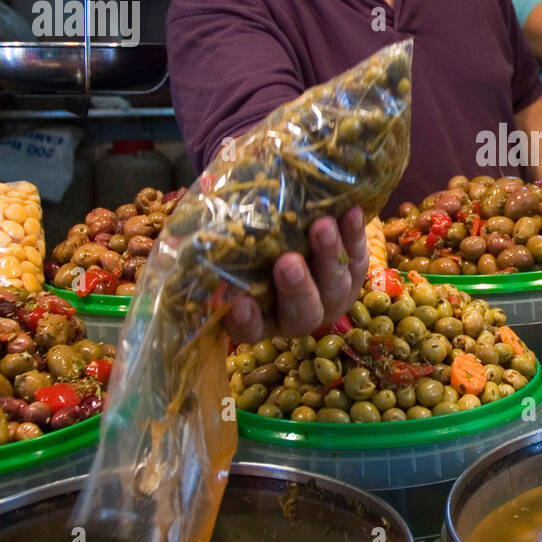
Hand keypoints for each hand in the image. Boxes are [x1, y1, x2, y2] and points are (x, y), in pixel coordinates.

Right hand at [224, 206, 368, 342]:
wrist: (292, 227)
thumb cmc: (247, 240)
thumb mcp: (225, 244)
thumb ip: (210, 245)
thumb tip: (183, 226)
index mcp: (260, 317)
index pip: (250, 328)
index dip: (246, 321)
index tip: (239, 304)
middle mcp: (296, 314)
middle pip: (301, 312)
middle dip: (296, 288)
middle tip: (287, 262)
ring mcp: (330, 295)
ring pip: (334, 284)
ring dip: (329, 255)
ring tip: (321, 226)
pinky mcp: (354, 270)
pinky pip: (358, 256)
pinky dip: (355, 235)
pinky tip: (352, 212)